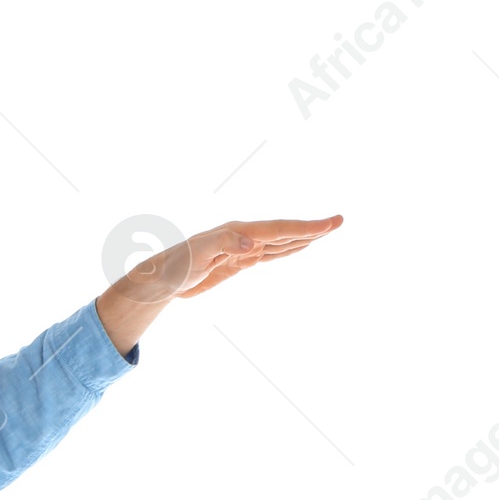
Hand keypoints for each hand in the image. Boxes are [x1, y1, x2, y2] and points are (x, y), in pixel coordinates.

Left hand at [96, 216, 341, 351]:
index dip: (306, 227)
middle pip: (285, 231)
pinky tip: (297, 247)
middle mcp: (244, 236)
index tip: (330, 224)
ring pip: (280, 242)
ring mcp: (242, 249)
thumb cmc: (175, 266)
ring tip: (326, 231)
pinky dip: (286, 250)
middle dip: (312, 228)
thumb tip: (254, 245)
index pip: (280, 229)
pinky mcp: (237, 262)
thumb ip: (225, 245)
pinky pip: (269, 254)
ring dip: (303, 237)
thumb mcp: (198, 255)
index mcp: (239, 233)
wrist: (159, 279)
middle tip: (339, 221)